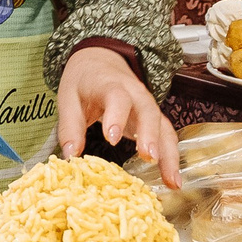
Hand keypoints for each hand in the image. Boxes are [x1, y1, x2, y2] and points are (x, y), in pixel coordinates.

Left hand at [57, 46, 179, 186]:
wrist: (101, 60)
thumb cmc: (84, 81)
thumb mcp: (68, 97)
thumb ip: (70, 126)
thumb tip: (70, 156)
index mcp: (110, 84)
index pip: (117, 97)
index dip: (116, 116)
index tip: (112, 139)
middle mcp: (135, 93)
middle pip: (148, 111)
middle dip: (150, 135)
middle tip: (149, 157)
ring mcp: (148, 106)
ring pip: (163, 126)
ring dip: (169, 154)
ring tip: (171, 181)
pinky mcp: (154, 118)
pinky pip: (167, 136)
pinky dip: (171, 158)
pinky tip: (172, 181)